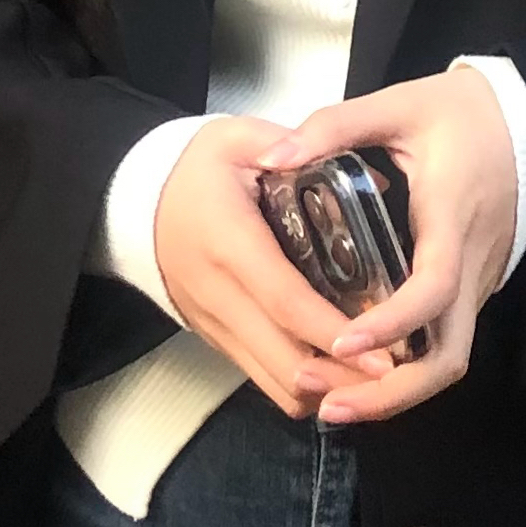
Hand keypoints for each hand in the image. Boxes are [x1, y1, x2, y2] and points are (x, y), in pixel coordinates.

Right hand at [153, 116, 398, 417]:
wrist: (133, 203)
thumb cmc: (197, 170)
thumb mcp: (239, 138)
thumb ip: (298, 147)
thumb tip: (372, 180)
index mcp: (229, 241)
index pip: (286, 301)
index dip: (332, 331)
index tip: (381, 352)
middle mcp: (218, 293)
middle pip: (282, 360)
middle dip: (339, 377)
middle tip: (393, 373)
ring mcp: (213, 323)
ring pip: (272, 381)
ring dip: (322, 388)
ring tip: (368, 374)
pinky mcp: (214, 338)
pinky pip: (259, 378)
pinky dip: (299, 384)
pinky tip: (334, 366)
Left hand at [251, 66, 517, 423]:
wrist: (525, 121)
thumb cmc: (462, 114)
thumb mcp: (398, 104)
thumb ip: (336, 126)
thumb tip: (276, 156)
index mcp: (451, 218)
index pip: (433, 288)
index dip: (392, 322)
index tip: (343, 341)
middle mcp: (472, 265)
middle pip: (448, 358)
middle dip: (391, 393)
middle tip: (328, 404)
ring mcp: (476, 284)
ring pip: (446, 361)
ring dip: (394, 394)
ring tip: (332, 404)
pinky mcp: (470, 291)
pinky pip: (442, 346)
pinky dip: (403, 373)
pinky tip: (355, 377)